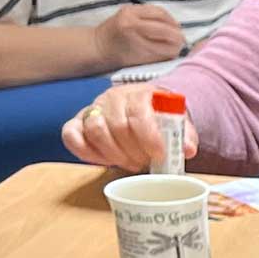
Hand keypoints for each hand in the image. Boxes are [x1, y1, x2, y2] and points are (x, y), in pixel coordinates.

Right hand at [62, 82, 180, 173]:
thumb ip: (185, 136)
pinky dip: (86, 152)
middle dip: (133, 151)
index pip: (139, 113)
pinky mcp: (77, 122)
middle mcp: (113, 98)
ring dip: (113, 154)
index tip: (159, 155)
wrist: (143, 108)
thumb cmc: (159, 119)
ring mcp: (93, 109)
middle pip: (117, 125)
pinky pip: (71, 136)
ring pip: (95, 131)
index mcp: (140, 94)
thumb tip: (187, 149)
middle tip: (145, 163)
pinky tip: (105, 160)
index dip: (149, 137)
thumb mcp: (177, 124)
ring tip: (129, 163)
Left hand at [95, 3, 184, 69]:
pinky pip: (155, 9)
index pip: (165, 45)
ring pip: (162, 15)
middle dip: (177, 36)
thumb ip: (160, 55)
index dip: (175, 50)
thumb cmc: (120, 57)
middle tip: (182, 42)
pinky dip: (165, 17)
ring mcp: (131, 11)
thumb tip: (178, 50)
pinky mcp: (132, 6)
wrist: (99, 44)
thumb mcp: (141, 61)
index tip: (179, 52)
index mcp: (135, 40)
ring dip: (173, 24)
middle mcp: (133, 22)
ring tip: (176, 32)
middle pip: (165, 28)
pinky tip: (168, 24)